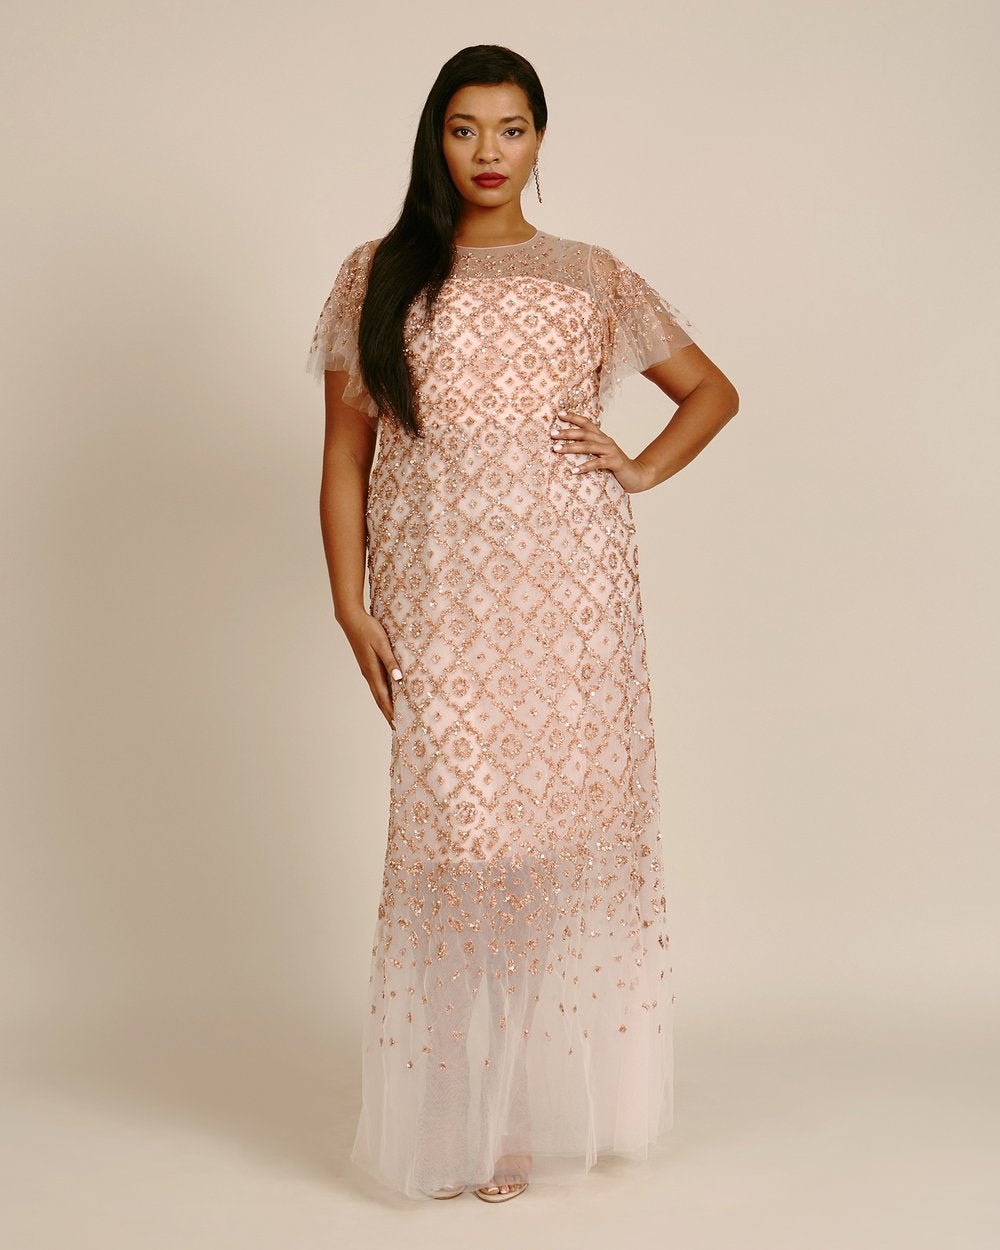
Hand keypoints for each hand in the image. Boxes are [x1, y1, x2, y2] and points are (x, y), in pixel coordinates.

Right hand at [336, 607, 401, 729]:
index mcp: (373, 671)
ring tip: (393, 715)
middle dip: (388, 713)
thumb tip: (399, 679)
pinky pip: (376, 684)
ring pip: (377, 692)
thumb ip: (391, 661)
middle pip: (379, 699)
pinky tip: (388, 694)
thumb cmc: (368, 629)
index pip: (383, 697)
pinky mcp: (367, 665)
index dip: (390, 712)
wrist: (352, 620)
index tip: (397, 725)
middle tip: (396, 727)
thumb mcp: (382, 644)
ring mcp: (367, 670)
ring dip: (385, 705)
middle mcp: (369, 674)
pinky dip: (383, 694)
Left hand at [550, 410, 652, 493]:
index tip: (559, 414)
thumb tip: (567, 448)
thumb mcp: (601, 455)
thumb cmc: (615, 467)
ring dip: (571, 447)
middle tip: (552, 434)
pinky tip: (573, 470)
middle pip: (585, 433)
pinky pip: (597, 463)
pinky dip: (584, 466)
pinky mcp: (614, 463)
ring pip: (588, 446)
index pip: (587, 423)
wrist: (637, 476)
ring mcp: (611, 451)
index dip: (574, 417)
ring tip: (556, 449)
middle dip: (567, 432)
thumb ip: (589, 450)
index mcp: (602, 437)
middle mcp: (606, 441)